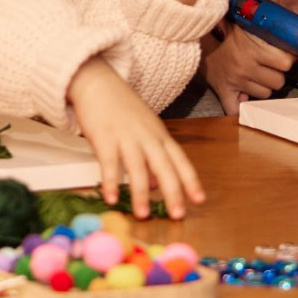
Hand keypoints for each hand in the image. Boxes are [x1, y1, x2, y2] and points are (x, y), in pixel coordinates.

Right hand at [68, 58, 204, 218]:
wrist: (97, 82)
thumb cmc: (121, 107)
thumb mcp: (144, 130)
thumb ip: (152, 157)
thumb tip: (157, 185)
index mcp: (159, 135)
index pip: (180, 160)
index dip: (191, 180)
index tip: (200, 200)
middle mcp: (147, 136)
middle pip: (165, 166)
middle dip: (173, 192)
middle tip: (178, 214)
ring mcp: (126, 136)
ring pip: (138, 168)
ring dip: (141, 194)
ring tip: (142, 215)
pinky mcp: (104, 137)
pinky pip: (109, 163)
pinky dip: (111, 182)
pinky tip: (112, 198)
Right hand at [201, 22, 294, 113]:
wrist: (199, 39)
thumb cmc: (226, 31)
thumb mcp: (247, 26)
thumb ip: (267, 32)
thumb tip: (291, 38)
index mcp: (253, 49)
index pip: (286, 63)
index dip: (287, 60)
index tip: (283, 57)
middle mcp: (245, 67)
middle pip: (278, 82)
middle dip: (276, 74)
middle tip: (268, 67)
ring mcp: (235, 82)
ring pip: (265, 94)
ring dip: (262, 87)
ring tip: (254, 77)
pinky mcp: (223, 92)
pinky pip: (237, 109)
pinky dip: (241, 107)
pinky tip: (243, 98)